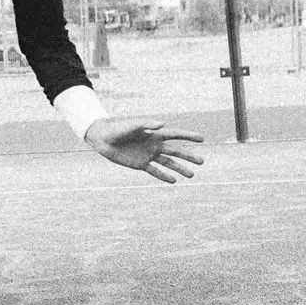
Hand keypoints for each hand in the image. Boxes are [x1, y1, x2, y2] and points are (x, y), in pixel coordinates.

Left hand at [84, 117, 205, 183]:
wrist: (103, 140)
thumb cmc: (117, 129)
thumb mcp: (132, 126)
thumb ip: (146, 124)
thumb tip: (162, 124)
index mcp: (154, 134)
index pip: (175, 135)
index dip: (188, 136)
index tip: (201, 138)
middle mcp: (154, 145)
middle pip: (175, 151)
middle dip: (188, 156)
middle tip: (202, 161)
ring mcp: (148, 155)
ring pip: (168, 163)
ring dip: (180, 168)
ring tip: (192, 175)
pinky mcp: (140, 164)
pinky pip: (155, 171)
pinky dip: (163, 176)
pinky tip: (174, 181)